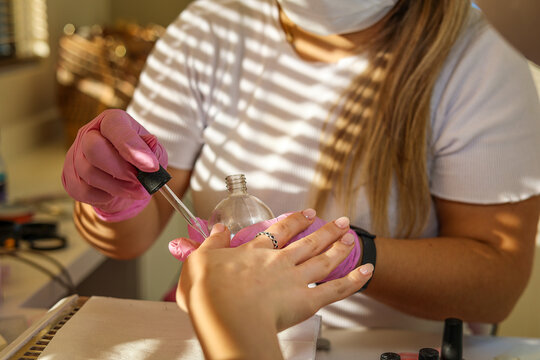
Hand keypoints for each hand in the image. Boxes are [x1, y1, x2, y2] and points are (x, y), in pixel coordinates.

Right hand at [62, 109, 167, 221]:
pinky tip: (114, 194)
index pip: (115, 126)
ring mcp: (75, 154)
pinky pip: (82, 190)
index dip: (132, 147)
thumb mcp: (153, 153)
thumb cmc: (140, 162)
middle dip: (121, 170)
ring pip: (88, 172)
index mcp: (112, 120)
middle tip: (139, 181)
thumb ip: (151, 148)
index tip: (151, 166)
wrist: (127, 183)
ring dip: (116, 187)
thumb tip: (150, 141)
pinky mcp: (69, 177)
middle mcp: (89, 133)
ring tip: (134, 190)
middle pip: (94, 148)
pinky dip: (102, 197)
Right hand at [176, 211, 373, 358]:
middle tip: (341, 221)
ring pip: (324, 260)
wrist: (226, 316)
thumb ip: (212, 242)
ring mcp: (295, 279)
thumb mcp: (200, 260)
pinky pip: (335, 289)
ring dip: (340, 247)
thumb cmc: (210, 294)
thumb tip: (217, 228)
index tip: (308, 214)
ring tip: (351, 237)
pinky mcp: (307, 301)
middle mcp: (279, 261)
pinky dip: (354, 280)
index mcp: (256, 252)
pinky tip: (367, 271)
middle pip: (308, 242)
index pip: (280, 231)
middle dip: (327, 230)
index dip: (296, 221)